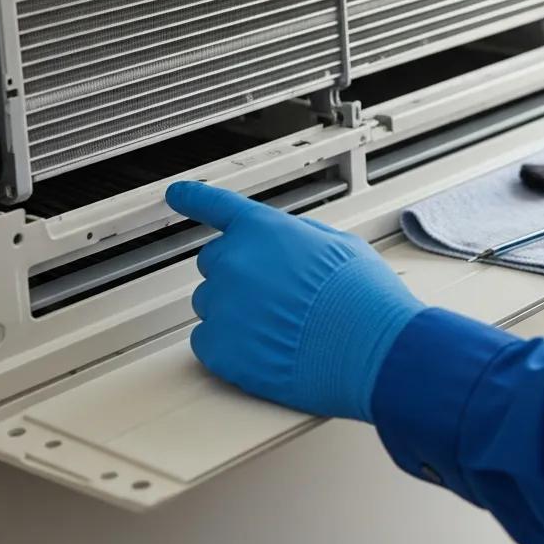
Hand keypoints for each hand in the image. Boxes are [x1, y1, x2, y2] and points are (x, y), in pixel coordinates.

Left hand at [166, 181, 423, 421]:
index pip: (215, 205)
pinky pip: (206, 341)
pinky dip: (229, 346)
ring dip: (234, 310)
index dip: (193, 197)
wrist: (366, 347)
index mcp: (263, 230)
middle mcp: (234, 262)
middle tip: (275, 293)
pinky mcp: (218, 349)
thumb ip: (298, 236)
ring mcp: (223, 306)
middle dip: (239, 272)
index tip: (177, 194)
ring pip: (210, 303)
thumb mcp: (339, 244)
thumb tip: (287, 243)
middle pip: (214, 261)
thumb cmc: (360, 296)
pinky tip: (265, 347)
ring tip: (278, 325)